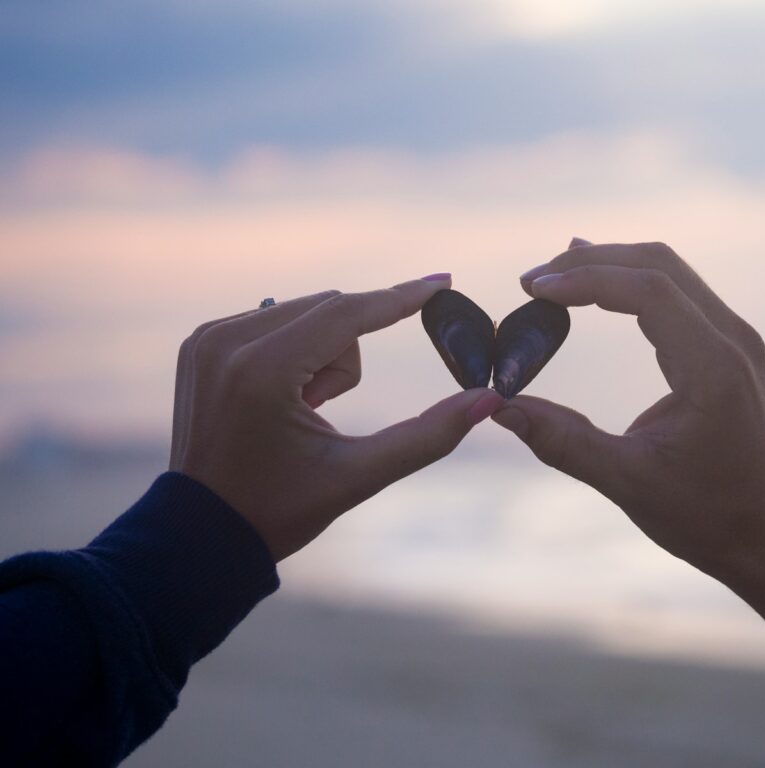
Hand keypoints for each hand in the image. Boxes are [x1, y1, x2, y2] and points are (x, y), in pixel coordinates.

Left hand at [170, 278, 503, 561]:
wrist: (202, 533)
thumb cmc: (279, 510)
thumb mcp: (359, 476)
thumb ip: (428, 436)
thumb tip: (488, 400)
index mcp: (262, 372)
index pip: (346, 313)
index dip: (401, 298)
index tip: (443, 282)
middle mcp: (226, 341)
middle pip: (329, 311)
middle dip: (345, 359)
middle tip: (320, 412)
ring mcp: (207, 339)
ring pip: (305, 312)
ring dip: (320, 355)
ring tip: (298, 412)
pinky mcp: (199, 342)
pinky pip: (274, 320)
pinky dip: (292, 352)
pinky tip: (276, 401)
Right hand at [494, 241, 764, 579]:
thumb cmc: (707, 514)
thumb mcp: (627, 482)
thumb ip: (562, 441)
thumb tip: (499, 408)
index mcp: (714, 368)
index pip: (649, 290)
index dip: (586, 279)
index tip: (533, 289)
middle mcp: (732, 340)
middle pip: (659, 264)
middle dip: (591, 262)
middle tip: (532, 280)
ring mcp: (735, 340)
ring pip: (669, 272)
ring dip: (610, 266)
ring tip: (553, 275)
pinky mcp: (727, 349)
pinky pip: (677, 294)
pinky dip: (631, 284)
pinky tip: (598, 289)